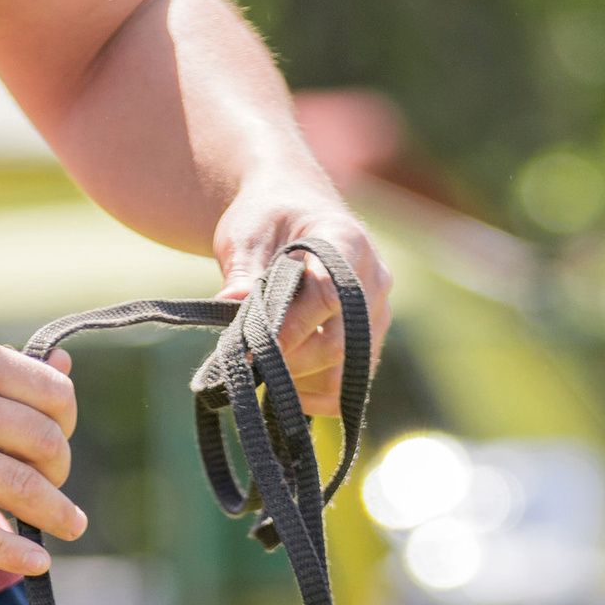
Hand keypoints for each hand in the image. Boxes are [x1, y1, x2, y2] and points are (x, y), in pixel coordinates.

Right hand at [0, 325, 83, 578]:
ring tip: (69, 525)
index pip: (53, 396)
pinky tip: (35, 563)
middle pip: (45, 444)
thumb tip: (68, 373)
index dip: (66, 424)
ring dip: (55, 513)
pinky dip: (11, 552)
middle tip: (50, 484)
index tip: (54, 441)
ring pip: (19, 487)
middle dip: (59, 470)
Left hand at [212, 190, 389, 416]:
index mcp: (346, 242)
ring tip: (265, 370)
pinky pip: (349, 385)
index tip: (251, 348)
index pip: (329, 295)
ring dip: (303, 383)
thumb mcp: (247, 234)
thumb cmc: (268, 219)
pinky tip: (285, 380)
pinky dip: (315, 394)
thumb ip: (242, 272)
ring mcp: (376, 313)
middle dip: (290, 363)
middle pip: (341, 343)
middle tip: (249, 363)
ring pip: (348, 374)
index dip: (290, 329)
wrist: (294, 211)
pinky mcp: (369, 339)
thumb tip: (228, 305)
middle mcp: (373, 279)